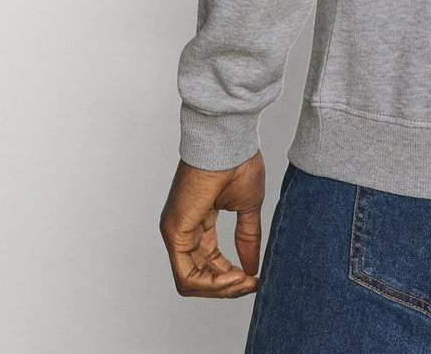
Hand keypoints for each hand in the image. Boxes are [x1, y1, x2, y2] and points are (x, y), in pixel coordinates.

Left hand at [159, 150, 264, 297]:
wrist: (229, 143)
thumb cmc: (237, 163)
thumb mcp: (247, 207)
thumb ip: (247, 237)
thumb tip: (252, 269)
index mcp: (198, 222)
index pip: (209, 262)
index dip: (232, 276)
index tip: (255, 278)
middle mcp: (183, 230)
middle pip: (200, 276)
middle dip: (228, 286)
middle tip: (252, 284)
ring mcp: (176, 231)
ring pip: (191, 281)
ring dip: (221, 288)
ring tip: (245, 282)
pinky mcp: (175, 232)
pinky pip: (187, 274)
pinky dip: (212, 283)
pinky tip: (234, 277)